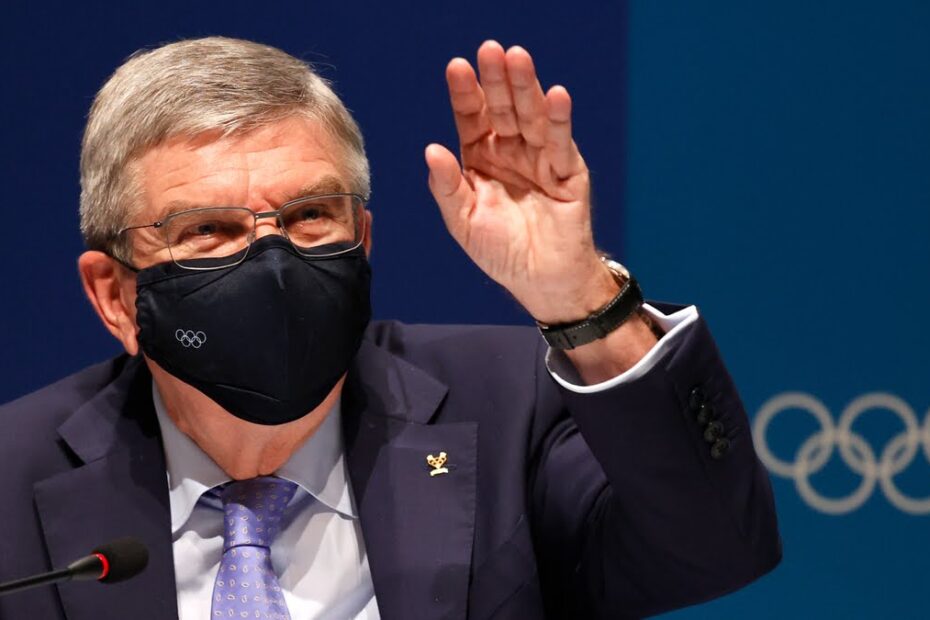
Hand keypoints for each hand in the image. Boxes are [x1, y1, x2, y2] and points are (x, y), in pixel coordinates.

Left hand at [425, 40, 617, 324]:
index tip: (457, 68)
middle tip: (490, 50)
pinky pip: (561, 142)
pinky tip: (555, 96)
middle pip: (503, 108)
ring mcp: (540, 158)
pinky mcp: (568, 171)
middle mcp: (510, 151)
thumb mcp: (463, 222)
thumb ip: (448, 187)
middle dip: (496, 80)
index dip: (465, 94)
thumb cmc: (499, 252)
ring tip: (519, 59)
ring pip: (531, 117)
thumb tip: (431, 149)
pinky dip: (558, 120)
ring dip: (526, 87)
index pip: (471, 118)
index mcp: (480, 158)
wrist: (540, 281)